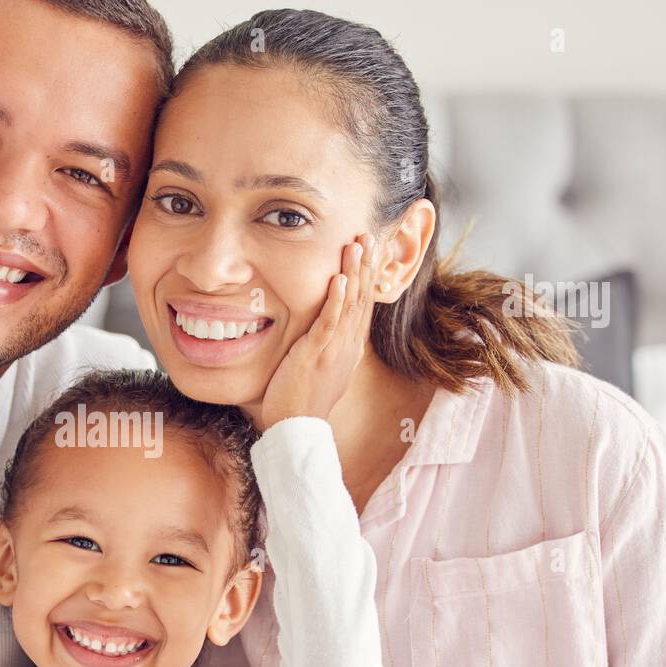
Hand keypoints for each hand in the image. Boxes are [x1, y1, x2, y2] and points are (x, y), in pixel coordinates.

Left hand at [260, 233, 377, 426]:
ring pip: (349, 306)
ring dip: (354, 274)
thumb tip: (328, 335)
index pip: (362, 307)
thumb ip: (327, 349)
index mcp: (348, 348)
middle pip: (362, 300)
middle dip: (365, 267)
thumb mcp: (323, 370)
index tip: (369, 253)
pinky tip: (340, 280)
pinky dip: (336, 301)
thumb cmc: (302, 401)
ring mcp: (334, 350)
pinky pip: (329, 323)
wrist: (296, 429)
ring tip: (357, 245)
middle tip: (368, 237)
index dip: (367, 278)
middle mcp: (346, 346)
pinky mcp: (317, 355)